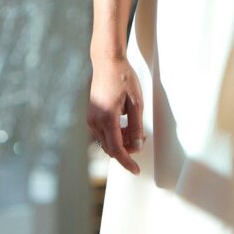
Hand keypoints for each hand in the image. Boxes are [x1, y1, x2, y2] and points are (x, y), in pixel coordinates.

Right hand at [88, 55, 144, 174]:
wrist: (107, 63)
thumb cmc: (123, 79)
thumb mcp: (136, 102)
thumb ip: (137, 127)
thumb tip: (137, 146)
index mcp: (107, 118)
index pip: (117, 149)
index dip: (127, 162)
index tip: (136, 170)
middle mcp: (95, 121)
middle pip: (111, 148)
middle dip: (127, 149)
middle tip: (142, 138)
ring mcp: (91, 119)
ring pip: (107, 142)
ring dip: (121, 142)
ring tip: (135, 128)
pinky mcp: (91, 116)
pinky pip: (103, 134)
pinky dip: (115, 135)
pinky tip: (125, 125)